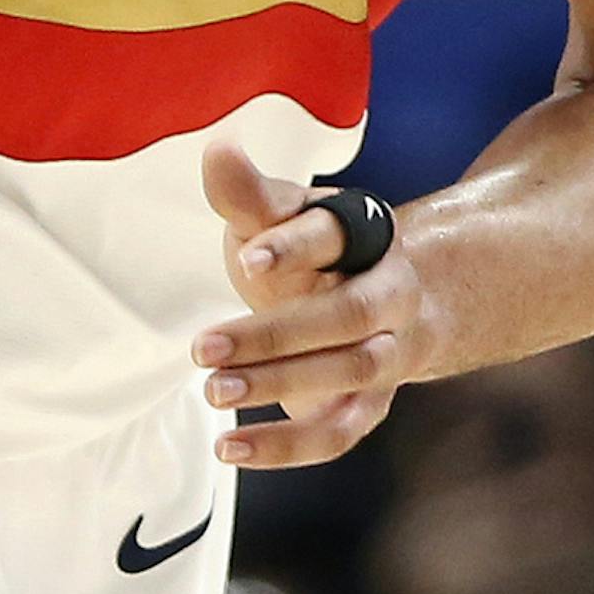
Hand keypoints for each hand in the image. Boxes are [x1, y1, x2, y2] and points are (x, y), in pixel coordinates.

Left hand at [197, 144, 442, 468]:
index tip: (247, 257)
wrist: (380, 296)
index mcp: (366, 234)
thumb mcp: (280, 215)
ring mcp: (389, 352)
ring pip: (351, 373)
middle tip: (203, 346)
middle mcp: (390, 293)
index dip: (294, 245)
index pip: (336, 235)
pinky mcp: (371, 402)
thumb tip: (217, 147)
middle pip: (348, 316)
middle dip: (276, 334)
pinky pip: (339, 432)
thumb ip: (247, 193)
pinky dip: (287, 446)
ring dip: (280, 384)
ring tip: (212, 389)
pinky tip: (229, 446)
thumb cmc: (309, 249)